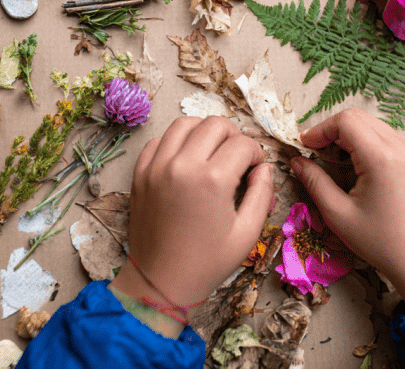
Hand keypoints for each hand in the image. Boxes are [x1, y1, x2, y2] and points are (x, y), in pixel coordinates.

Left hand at [110, 116, 272, 327]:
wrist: (160, 281)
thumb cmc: (207, 262)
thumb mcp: (247, 233)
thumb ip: (262, 194)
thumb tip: (263, 168)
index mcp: (212, 180)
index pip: (242, 144)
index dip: (256, 153)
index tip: (255, 168)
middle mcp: (182, 165)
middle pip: (215, 124)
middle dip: (233, 136)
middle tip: (237, 158)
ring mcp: (156, 167)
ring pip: (184, 123)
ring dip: (204, 132)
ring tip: (212, 153)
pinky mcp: (140, 173)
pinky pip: (159, 140)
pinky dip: (175, 143)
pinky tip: (186, 161)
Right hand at [291, 109, 404, 314]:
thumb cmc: (380, 242)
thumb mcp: (338, 214)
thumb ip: (314, 181)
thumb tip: (297, 161)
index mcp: (381, 158)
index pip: (346, 121)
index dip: (320, 129)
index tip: (304, 146)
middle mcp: (400, 147)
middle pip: (359, 117)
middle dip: (332, 129)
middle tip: (315, 152)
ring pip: (372, 124)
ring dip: (349, 135)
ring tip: (333, 159)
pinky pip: (386, 137)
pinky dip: (365, 142)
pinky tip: (355, 165)